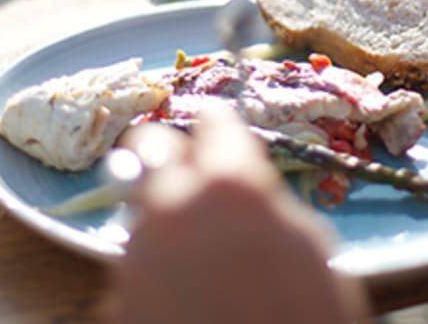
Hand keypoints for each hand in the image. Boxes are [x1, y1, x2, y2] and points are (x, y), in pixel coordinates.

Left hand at [103, 105, 367, 323]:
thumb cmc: (307, 314)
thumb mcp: (309, 246)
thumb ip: (265, 203)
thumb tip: (248, 191)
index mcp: (231, 182)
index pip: (212, 122)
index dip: (219, 127)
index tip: (219, 129)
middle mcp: (173, 204)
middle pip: (148, 145)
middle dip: (169, 154)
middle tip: (190, 174)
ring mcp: (138, 253)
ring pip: (140, 211)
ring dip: (164, 222)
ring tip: (198, 258)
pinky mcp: (118, 297)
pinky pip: (135, 268)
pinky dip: (156, 274)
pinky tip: (187, 296)